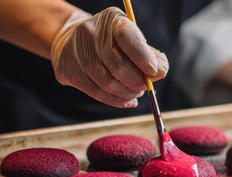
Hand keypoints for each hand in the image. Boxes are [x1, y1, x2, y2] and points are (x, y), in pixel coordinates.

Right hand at [51, 7, 167, 107]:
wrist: (71, 40)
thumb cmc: (110, 41)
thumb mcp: (129, 37)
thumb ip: (148, 53)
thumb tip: (160, 71)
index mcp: (111, 20)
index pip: (127, 37)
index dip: (143, 57)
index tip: (154, 72)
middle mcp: (91, 33)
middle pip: (117, 65)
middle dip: (136, 82)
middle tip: (144, 87)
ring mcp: (78, 53)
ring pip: (107, 83)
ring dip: (127, 93)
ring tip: (135, 93)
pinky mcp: (70, 72)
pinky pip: (97, 93)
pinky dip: (116, 101)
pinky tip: (126, 101)